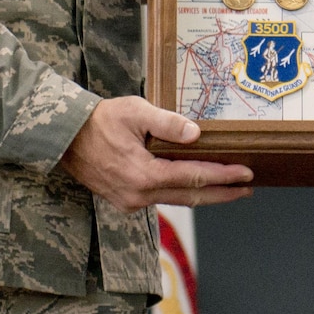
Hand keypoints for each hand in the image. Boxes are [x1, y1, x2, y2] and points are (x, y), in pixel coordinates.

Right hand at [58, 96, 253, 209]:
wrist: (65, 137)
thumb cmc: (100, 120)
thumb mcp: (135, 112)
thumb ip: (167, 123)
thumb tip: (195, 134)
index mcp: (144, 175)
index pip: (194, 178)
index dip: (223, 177)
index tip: (246, 175)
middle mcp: (139, 195)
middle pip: (191, 198)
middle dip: (222, 193)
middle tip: (248, 189)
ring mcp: (131, 202)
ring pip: (177, 201)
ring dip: (205, 195)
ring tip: (229, 189)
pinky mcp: (125, 201)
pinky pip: (161, 199)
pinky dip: (183, 193)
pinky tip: (196, 187)